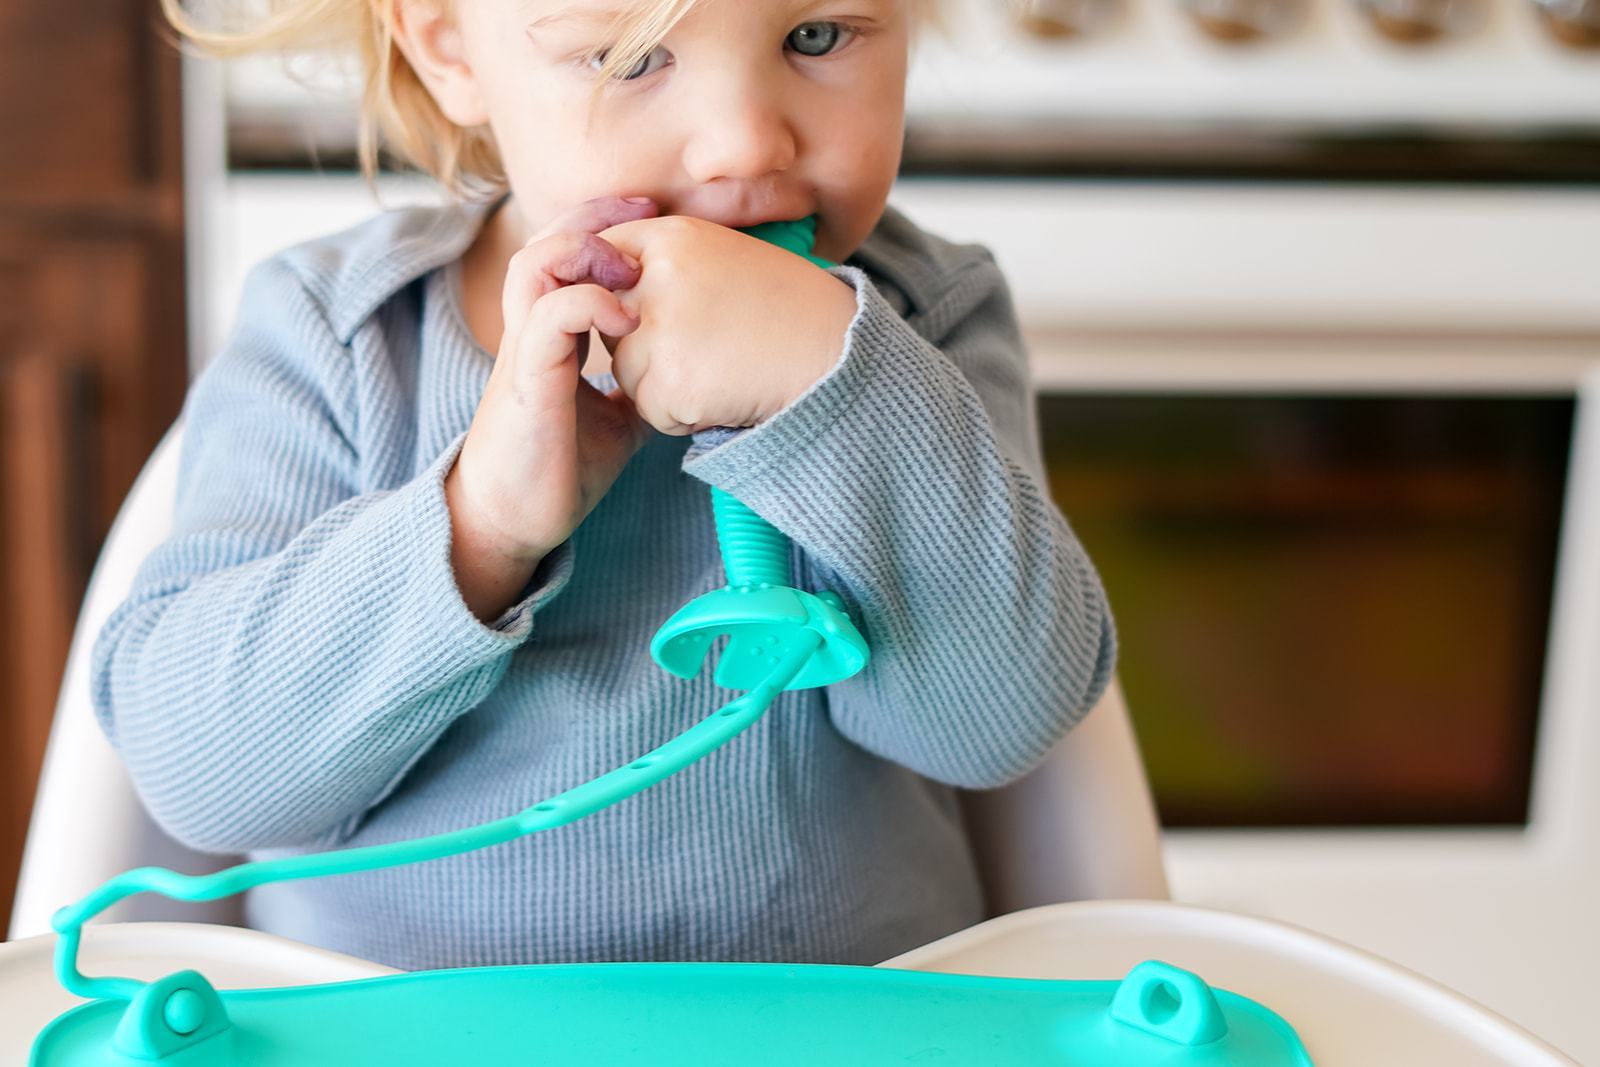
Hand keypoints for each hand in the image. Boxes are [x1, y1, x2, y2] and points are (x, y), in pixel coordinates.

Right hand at [445, 195, 657, 616]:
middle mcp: (531, 333)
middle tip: (648, 213)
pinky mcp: (526, 382)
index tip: (654, 218)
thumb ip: (639, 389)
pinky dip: (588, 303)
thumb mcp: (616, 420)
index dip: (605, 224)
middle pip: (545, 240)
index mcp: (550, 335)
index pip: (566, 253)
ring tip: (632, 268)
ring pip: (535, 265)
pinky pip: (547, 317)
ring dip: (585, 251)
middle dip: (596, 216)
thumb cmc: (559, 470)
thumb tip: (686, 378)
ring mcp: (524, 354)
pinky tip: (627, 319)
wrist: (514, 521)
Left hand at [596, 215, 858, 435]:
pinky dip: (685, 416)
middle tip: (712, 345)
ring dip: (666, 385)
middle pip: (611, 327)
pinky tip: (728, 394)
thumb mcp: (725, 258)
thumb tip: (605, 288)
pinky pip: (653, 412)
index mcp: (670, 237)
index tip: (668, 316)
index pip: (607, 266)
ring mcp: (660, 331)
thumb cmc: (788, 309)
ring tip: (724, 369)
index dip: (627, 299)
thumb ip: (665, 264)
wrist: (838, 353)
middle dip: (647, 347)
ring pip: (629, 375)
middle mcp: (656, 276)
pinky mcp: (670, 383)